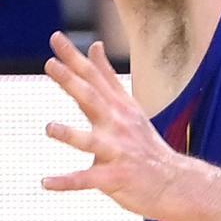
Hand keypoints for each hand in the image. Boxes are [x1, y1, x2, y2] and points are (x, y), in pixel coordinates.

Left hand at [42, 32, 183, 219]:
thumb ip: (107, 77)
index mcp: (118, 107)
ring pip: (91, 141)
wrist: (174, 182)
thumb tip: (94, 45)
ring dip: (70, 135)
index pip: (94, 77)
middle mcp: (117, 124)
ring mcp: (117, 151)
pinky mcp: (115, 177)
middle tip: (50, 65)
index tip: (55, 39)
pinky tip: (46, 182)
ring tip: (49, 128)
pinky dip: (67, 182)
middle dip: (71, 81)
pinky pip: (87, 179)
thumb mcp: (128, 106)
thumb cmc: (145, 144)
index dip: (75, 58)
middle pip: (92, 99)